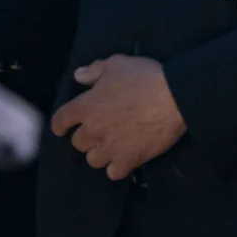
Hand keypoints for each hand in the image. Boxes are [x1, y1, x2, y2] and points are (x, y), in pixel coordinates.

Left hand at [51, 55, 186, 179]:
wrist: (175, 97)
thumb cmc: (145, 77)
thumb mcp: (117, 63)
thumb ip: (94, 70)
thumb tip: (78, 76)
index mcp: (85, 106)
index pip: (61, 121)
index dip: (61, 124)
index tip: (64, 127)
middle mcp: (93, 130)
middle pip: (78, 143)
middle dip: (87, 137)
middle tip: (101, 131)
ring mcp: (110, 147)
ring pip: (94, 160)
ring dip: (101, 153)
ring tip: (113, 147)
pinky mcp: (129, 159)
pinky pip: (114, 173)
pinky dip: (117, 167)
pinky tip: (125, 160)